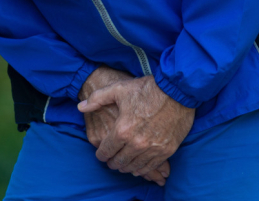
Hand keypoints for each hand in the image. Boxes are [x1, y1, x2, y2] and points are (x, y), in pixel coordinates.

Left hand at [78, 75, 193, 181]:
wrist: (177, 90)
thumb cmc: (147, 89)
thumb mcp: (118, 89)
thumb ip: (97, 99)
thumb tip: (81, 107)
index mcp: (122, 130)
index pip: (106, 151)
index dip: (101, 154)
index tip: (101, 154)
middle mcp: (136, 143)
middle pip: (119, 162)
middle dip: (113, 163)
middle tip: (111, 161)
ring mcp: (152, 148)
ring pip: (134, 167)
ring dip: (126, 167)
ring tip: (123, 164)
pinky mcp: (167, 150)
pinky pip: (151, 166)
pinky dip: (142, 168)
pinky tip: (138, 166)